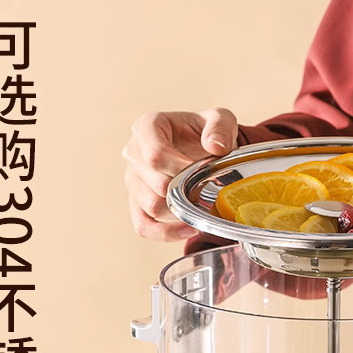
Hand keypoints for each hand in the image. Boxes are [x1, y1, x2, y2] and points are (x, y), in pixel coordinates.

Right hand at [123, 108, 238, 241]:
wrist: (199, 146)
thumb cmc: (205, 132)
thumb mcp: (219, 118)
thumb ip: (220, 126)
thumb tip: (216, 146)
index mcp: (147, 128)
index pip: (154, 155)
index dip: (180, 169)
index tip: (202, 171)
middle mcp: (133, 154)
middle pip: (155, 184)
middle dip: (185, 190)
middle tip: (207, 188)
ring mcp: (133, 181)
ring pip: (151, 206)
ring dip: (180, 210)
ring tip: (202, 205)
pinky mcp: (137, 203)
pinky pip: (143, 225)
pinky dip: (166, 233)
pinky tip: (189, 229)